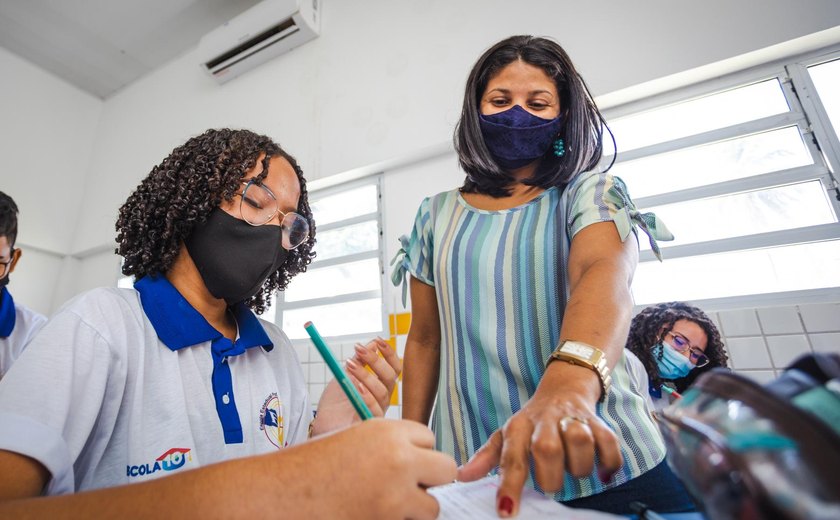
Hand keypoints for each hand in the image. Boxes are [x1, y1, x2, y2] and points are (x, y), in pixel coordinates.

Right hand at [290, 419, 456, 518]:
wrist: (279, 495)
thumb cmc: (310, 468)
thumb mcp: (353, 440)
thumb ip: (388, 446)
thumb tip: (420, 460)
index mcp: (387, 430)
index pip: (429, 438)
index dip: (416, 452)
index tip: (399, 463)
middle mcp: (399, 458)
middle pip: (445, 468)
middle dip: (429, 480)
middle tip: (405, 488)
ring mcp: (397, 494)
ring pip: (433, 506)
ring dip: (415, 509)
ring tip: (384, 506)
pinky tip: (373, 516)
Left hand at [314, 337, 401, 433]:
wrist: (322, 424)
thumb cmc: (335, 403)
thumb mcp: (346, 375)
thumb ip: (360, 361)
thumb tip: (373, 343)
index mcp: (380, 386)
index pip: (394, 368)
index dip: (389, 354)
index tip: (378, 340)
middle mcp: (382, 399)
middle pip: (390, 378)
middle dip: (375, 361)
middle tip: (358, 350)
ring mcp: (378, 412)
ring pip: (382, 392)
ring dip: (367, 375)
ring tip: (350, 365)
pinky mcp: (369, 425)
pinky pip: (375, 411)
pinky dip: (367, 397)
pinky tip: (357, 387)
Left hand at [456, 363, 622, 516]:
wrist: (562, 390)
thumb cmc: (530, 423)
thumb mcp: (505, 436)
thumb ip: (486, 458)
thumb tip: (462, 477)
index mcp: (518, 428)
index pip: (511, 458)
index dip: (509, 485)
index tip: (507, 511)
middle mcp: (544, 421)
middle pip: (548, 448)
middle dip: (550, 475)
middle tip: (550, 484)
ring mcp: (572, 419)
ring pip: (580, 441)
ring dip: (579, 465)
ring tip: (573, 470)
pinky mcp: (597, 422)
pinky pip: (609, 443)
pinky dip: (609, 462)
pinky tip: (602, 472)